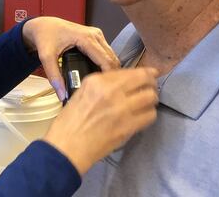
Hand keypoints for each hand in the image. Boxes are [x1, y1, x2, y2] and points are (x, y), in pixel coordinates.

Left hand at [21, 17, 119, 99]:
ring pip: (111, 55)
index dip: (108, 76)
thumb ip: (54, 76)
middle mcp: (95, 34)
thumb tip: (62, 95)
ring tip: (104, 85)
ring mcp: (97, 34)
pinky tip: (101, 75)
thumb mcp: (46, 57)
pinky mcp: (96, 37)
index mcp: (86, 38)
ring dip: (111, 69)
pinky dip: (107, 63)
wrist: (43, 25)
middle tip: (106, 91)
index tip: (107, 90)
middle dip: (111, 74)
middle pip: (112, 58)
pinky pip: (107, 52)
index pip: (105, 60)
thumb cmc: (45, 37)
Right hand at [41, 67, 158, 174]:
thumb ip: (102, 85)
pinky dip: (149, 115)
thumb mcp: (82, 93)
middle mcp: (110, 91)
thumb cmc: (70, 122)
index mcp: (97, 81)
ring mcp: (121, 109)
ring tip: (147, 104)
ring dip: (151, 100)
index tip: (151, 73)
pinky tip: (143, 117)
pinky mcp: (128, 126)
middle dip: (152, 83)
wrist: (67, 147)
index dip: (144, 72)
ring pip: (150, 97)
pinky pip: (150, 115)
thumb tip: (125, 83)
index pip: (129, 71)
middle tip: (152, 88)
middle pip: (144, 80)